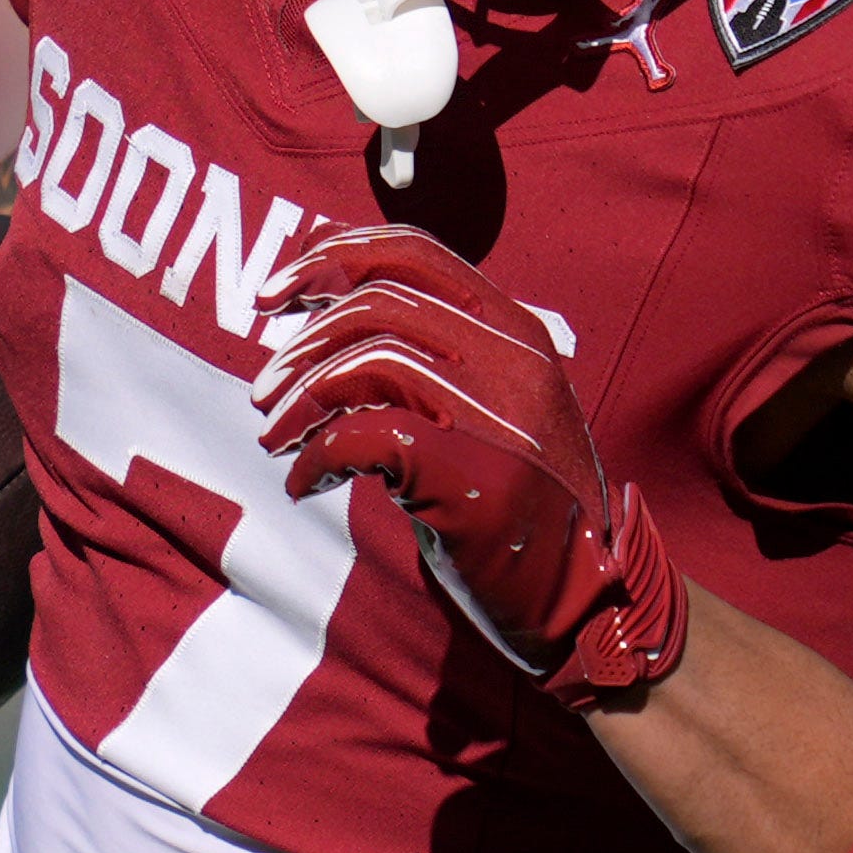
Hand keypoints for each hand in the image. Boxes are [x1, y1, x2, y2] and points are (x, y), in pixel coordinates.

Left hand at [250, 227, 686, 703]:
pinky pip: (361, 436)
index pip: (415, 251)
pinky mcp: (469, 477)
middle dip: (301, 342)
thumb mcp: (497, 408)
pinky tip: (304, 482)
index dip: (334, 256)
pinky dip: (314, 456)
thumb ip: (440, 353)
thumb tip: (331, 285)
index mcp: (519, 332)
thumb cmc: (524, 505)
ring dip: (299, 399)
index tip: (279, 292)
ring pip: (365, 362)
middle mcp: (513, 361)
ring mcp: (497, 418)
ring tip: (276, 435)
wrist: (588, 600)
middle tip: (264, 389)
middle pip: (376, 304)